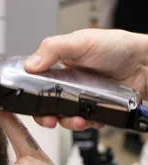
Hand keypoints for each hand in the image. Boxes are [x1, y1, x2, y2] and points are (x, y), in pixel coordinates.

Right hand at [25, 28, 147, 130]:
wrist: (145, 63)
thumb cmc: (116, 46)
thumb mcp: (80, 42)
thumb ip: (52, 49)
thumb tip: (30, 64)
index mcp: (59, 66)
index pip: (36, 84)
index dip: (30, 96)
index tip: (28, 104)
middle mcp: (68, 83)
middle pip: (48, 106)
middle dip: (46, 116)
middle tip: (50, 120)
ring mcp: (82, 98)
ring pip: (66, 117)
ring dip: (68, 122)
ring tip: (77, 120)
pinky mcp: (95, 109)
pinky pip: (85, 121)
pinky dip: (87, 123)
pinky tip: (92, 118)